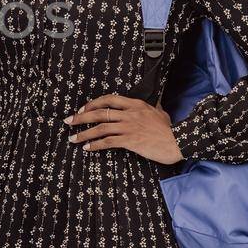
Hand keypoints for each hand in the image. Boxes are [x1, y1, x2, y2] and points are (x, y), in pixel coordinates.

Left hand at [65, 93, 183, 164]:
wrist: (179, 141)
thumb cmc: (171, 130)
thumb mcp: (160, 113)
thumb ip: (152, 107)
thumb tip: (153, 103)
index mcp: (136, 104)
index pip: (109, 99)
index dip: (93, 103)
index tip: (83, 108)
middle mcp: (130, 114)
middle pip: (99, 112)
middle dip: (81, 117)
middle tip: (68, 121)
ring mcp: (129, 127)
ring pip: (100, 128)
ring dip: (84, 133)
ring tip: (73, 138)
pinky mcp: (130, 141)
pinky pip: (108, 142)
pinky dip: (95, 145)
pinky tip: (88, 148)